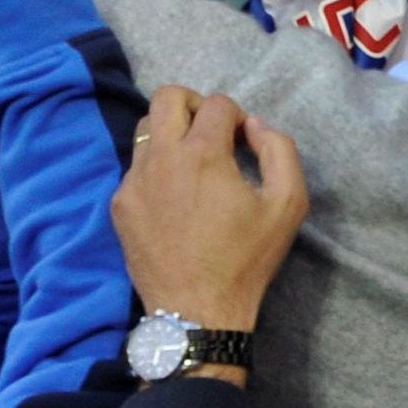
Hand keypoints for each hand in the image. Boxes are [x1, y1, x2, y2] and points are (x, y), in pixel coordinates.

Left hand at [113, 86, 305, 350]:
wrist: (197, 311)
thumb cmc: (246, 260)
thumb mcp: (287, 206)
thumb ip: (280, 151)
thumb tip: (255, 124)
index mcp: (203, 154)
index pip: (217, 104)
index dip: (237, 116)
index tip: (243, 142)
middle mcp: (161, 157)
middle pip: (167, 96)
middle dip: (194, 104)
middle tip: (212, 133)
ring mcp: (134, 180)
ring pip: (146, 129)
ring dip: (171, 133)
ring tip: (192, 164)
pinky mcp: (120, 203)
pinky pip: (136, 168)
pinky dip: (157, 170)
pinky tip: (175, 200)